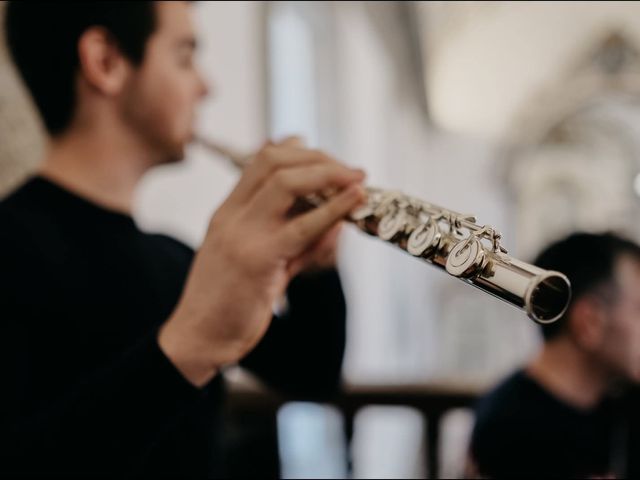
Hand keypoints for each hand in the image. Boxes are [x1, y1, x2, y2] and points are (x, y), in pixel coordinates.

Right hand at [158, 142, 365, 385]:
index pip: (261, 159)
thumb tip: (335, 219)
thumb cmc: (228, 302)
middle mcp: (232, 216)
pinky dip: (333, 209)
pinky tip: (354, 203)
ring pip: (286, 182)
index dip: (300, 151)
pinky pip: (302, 227)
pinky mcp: (258, 260)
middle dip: (320, 158)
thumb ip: (294, 238)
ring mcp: (242, 234)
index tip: (329, 161)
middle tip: (351, 171)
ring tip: (358, 179)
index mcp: (229, 212)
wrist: (199, 338)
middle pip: (275, 161)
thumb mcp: (259, 260)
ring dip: (328, 174)